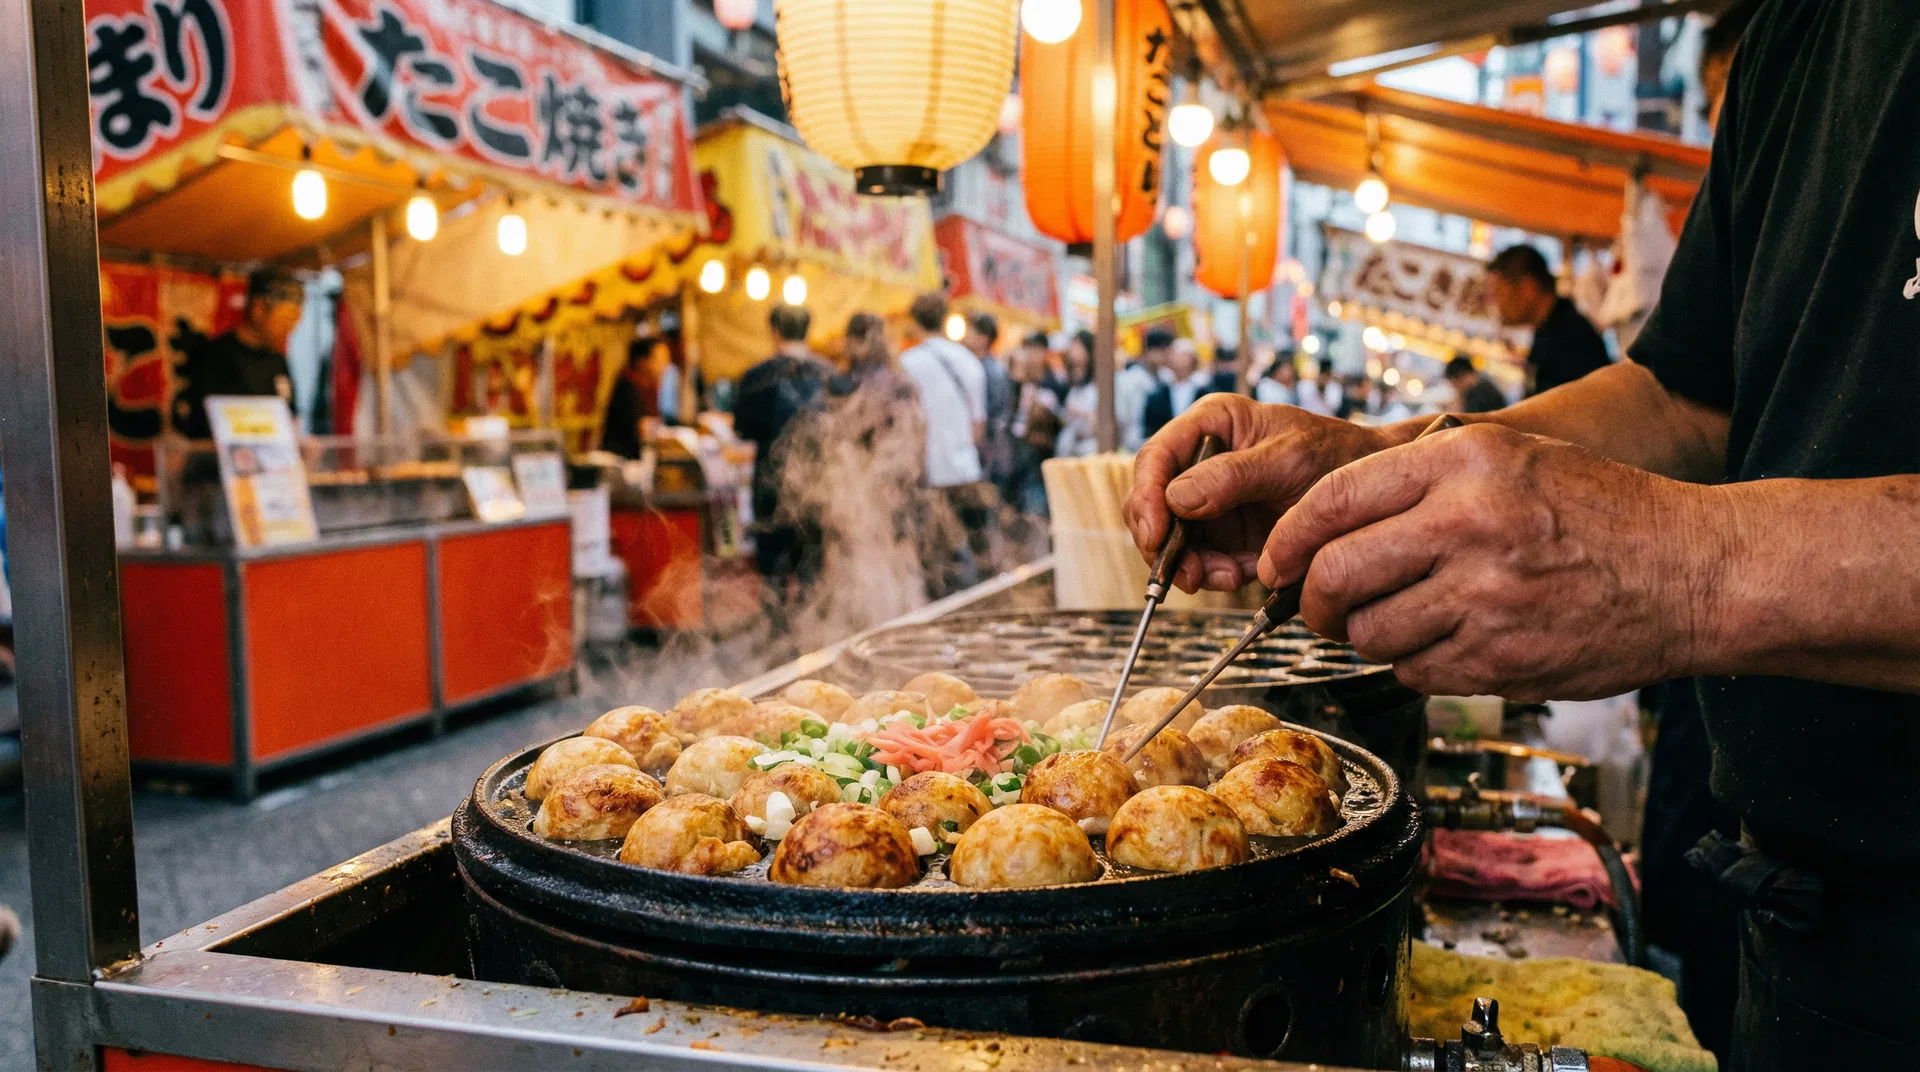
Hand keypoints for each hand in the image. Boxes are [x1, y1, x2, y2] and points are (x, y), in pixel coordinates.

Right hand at [1124, 394, 1400, 592]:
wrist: (1380, 494)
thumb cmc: (1341, 456)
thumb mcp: (1290, 458)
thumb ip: (1233, 475)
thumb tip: (1176, 498)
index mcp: (1212, 426)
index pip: (1156, 458)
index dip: (1145, 497)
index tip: (1155, 533)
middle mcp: (1203, 463)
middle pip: (1153, 504)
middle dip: (1165, 542)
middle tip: (1185, 573)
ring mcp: (1213, 503)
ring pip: (1174, 540)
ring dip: (1192, 565)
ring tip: (1227, 576)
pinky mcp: (1228, 537)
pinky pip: (1202, 561)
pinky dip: (1215, 575)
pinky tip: (1243, 574)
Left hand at [1260, 423, 1721, 700]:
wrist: (1695, 571)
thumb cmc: (1599, 510)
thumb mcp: (1509, 456)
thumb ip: (1419, 477)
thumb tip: (1322, 521)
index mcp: (1463, 463)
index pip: (1331, 501)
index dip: (1286, 538)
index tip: (1275, 561)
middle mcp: (1469, 525)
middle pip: (1335, 575)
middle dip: (1310, 599)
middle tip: (1318, 606)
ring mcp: (1486, 598)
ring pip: (1368, 635)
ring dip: (1363, 637)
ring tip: (1391, 621)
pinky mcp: (1502, 660)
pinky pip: (1415, 672)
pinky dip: (1413, 664)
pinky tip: (1446, 640)